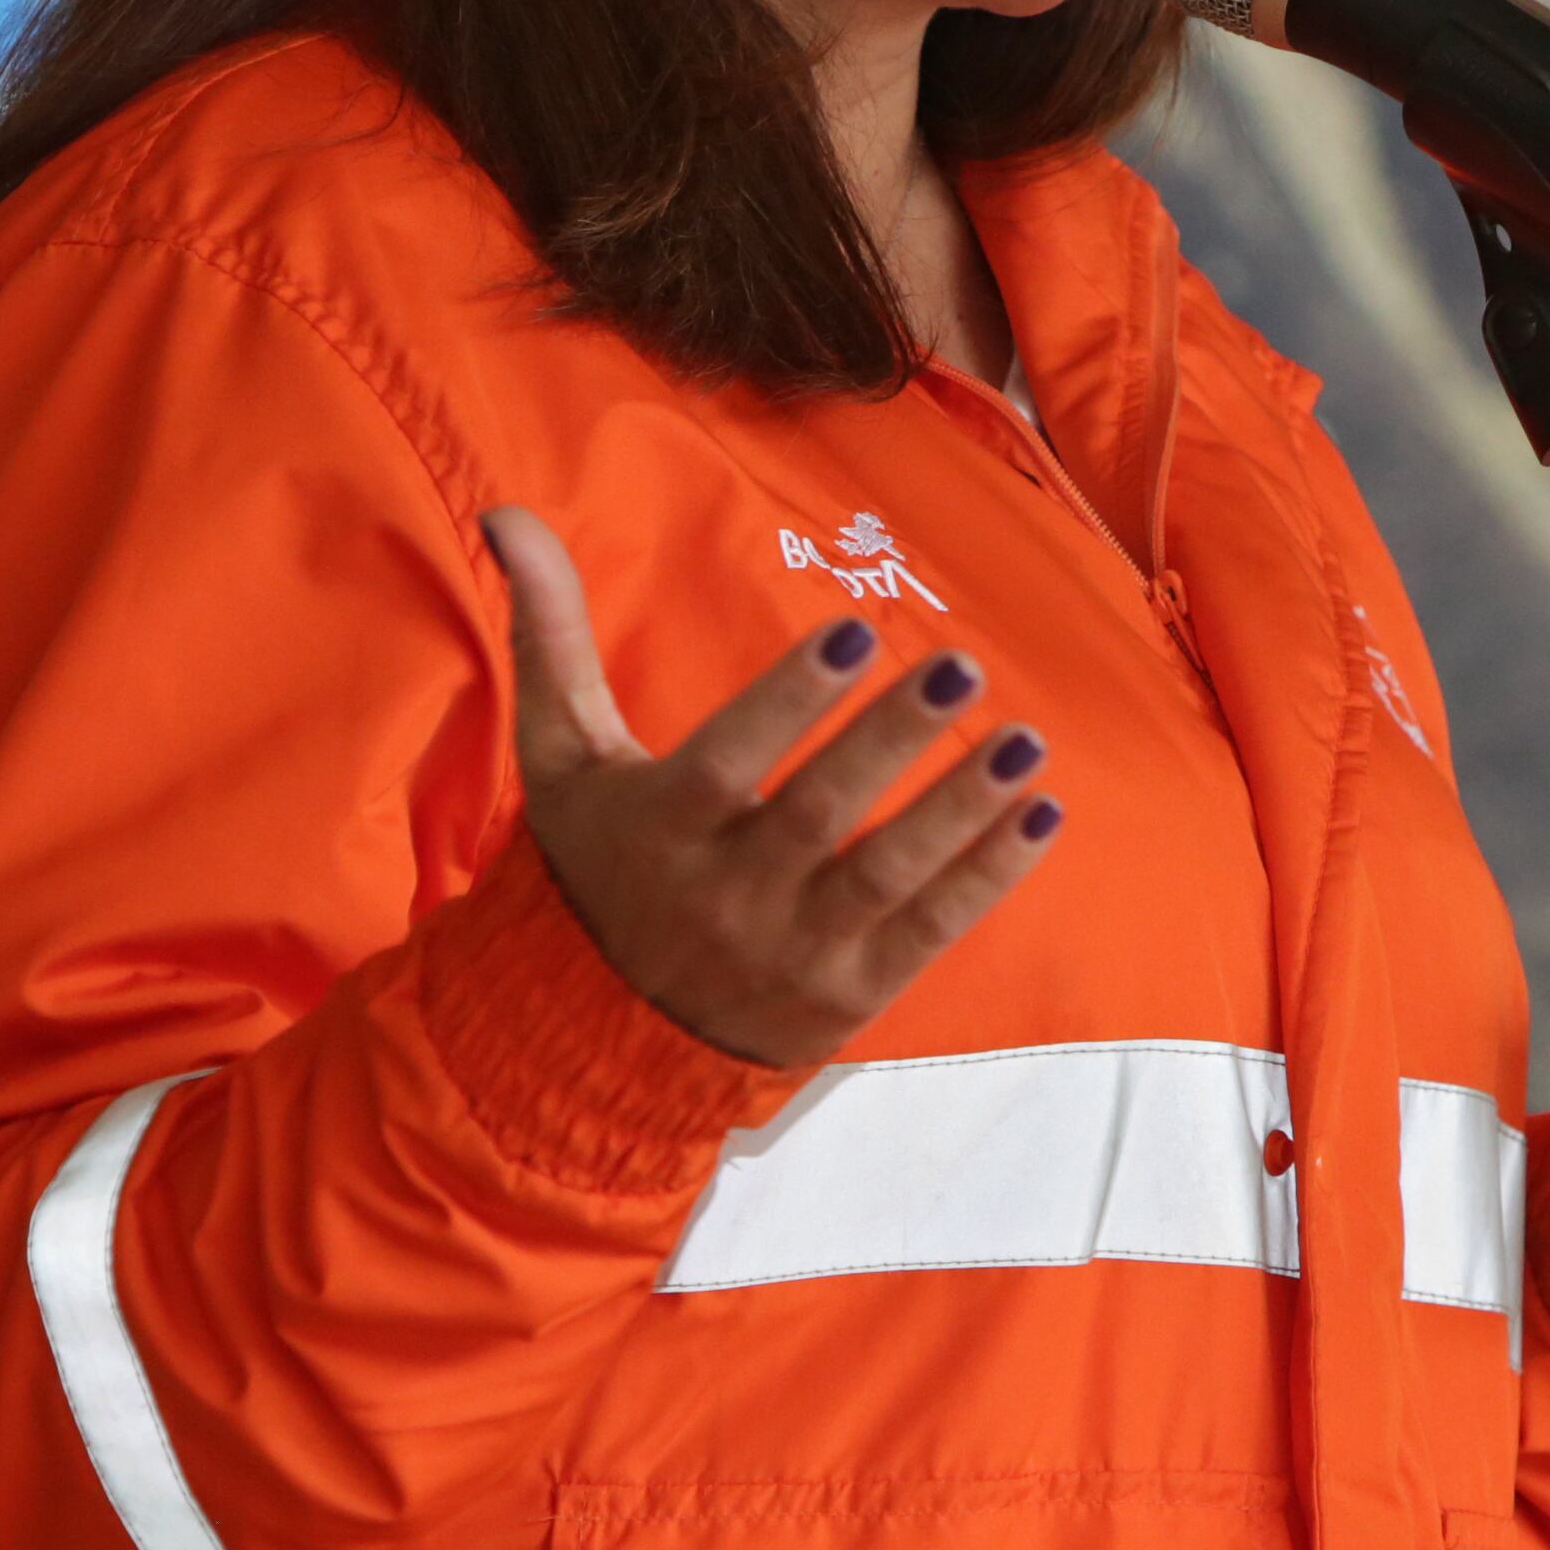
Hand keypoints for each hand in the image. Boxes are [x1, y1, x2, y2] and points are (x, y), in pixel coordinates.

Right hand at [483, 505, 1062, 1066]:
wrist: (602, 1032)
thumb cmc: (595, 863)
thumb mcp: (560, 757)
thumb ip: (549, 634)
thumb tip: (509, 516)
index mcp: (660, 829)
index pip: (728, 761)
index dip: (789, 701)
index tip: (854, 632)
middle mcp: (727, 896)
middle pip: (820, 814)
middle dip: (892, 740)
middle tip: (963, 665)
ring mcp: (794, 950)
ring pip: (887, 875)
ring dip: (961, 809)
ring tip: (1026, 742)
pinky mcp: (848, 993)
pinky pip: (928, 931)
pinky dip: (989, 878)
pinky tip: (1040, 816)